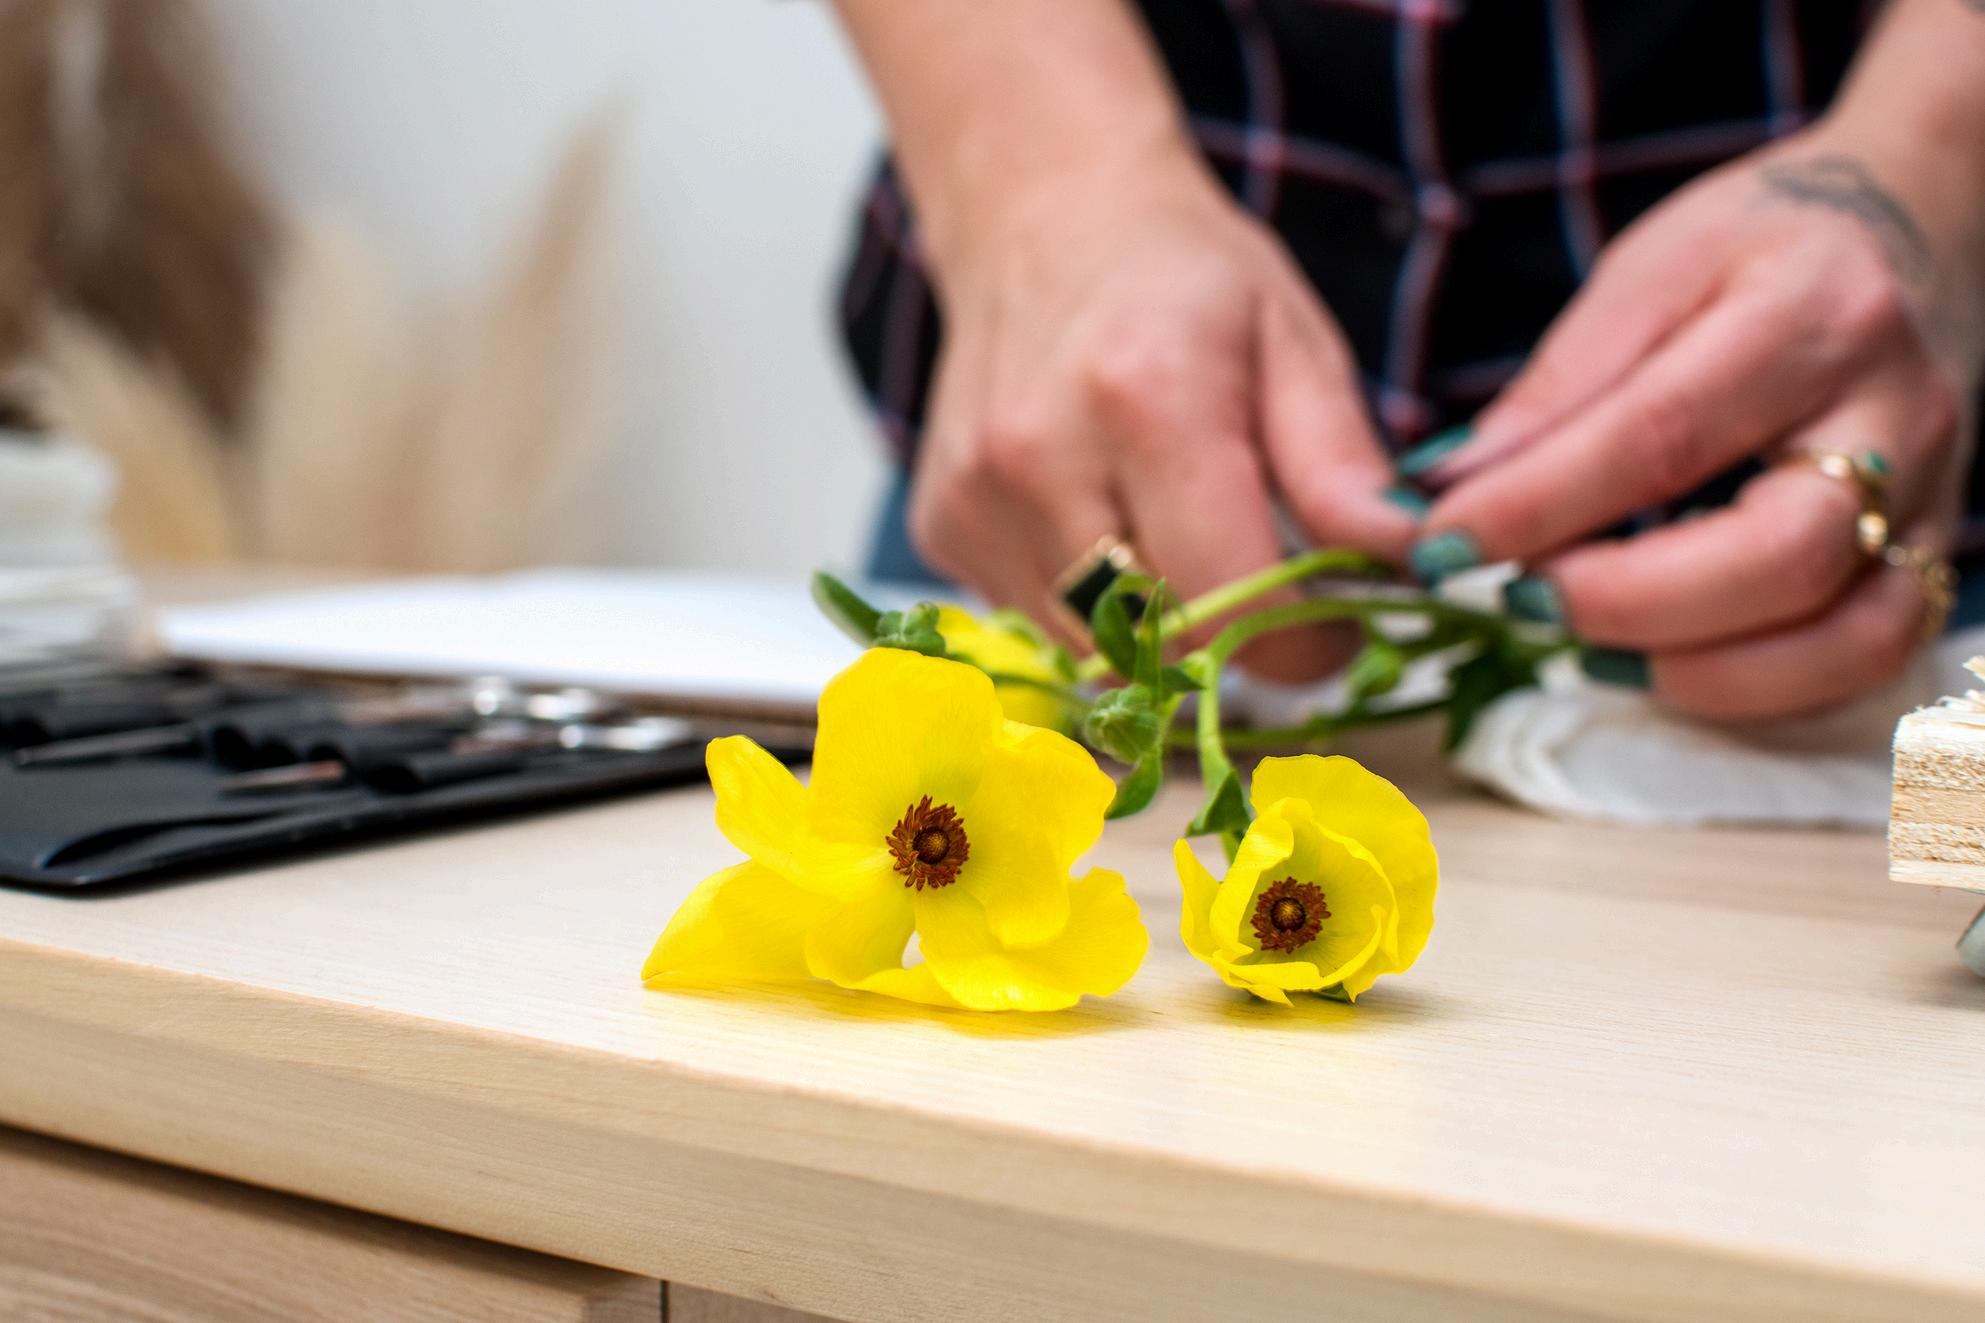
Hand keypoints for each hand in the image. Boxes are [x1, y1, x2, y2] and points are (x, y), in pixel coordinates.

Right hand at [907, 150, 1414, 679]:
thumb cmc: (1181, 277)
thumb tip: (1403, 560)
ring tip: (1184, 546)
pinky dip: (1089, 605)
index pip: (1224, 605)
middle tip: (1269, 597)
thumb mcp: (1293, 340)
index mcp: (1147, 403)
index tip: (1332, 629)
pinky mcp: (941, 525)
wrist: (1040, 212)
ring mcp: (976, 497)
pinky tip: (1109, 524)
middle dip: (1230, 645)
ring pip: (1089, 650)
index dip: (1295, 646)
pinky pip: (1034, 619)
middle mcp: (1040, 458)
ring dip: (1154, 632)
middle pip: (1153, 646)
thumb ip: (1340, 462)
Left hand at [1410, 122, 1983, 718]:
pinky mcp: (1930, 552)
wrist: (1920, 222)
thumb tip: (1448, 492)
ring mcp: (1928, 496)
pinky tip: (1659, 661)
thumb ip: (1557, 387)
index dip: (1541, 504)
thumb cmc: (1763, 247)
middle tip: (1516, 602)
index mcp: (1809, 312)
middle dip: (1625, 601)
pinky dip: (1757, 685)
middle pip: (1779, 553)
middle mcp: (1894, 412)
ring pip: (1846, 634)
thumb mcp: (1648, 270)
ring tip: (1582, 646)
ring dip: (1696, 667)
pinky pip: (1865, 658)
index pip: (1666, 432)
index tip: (1444, 543)